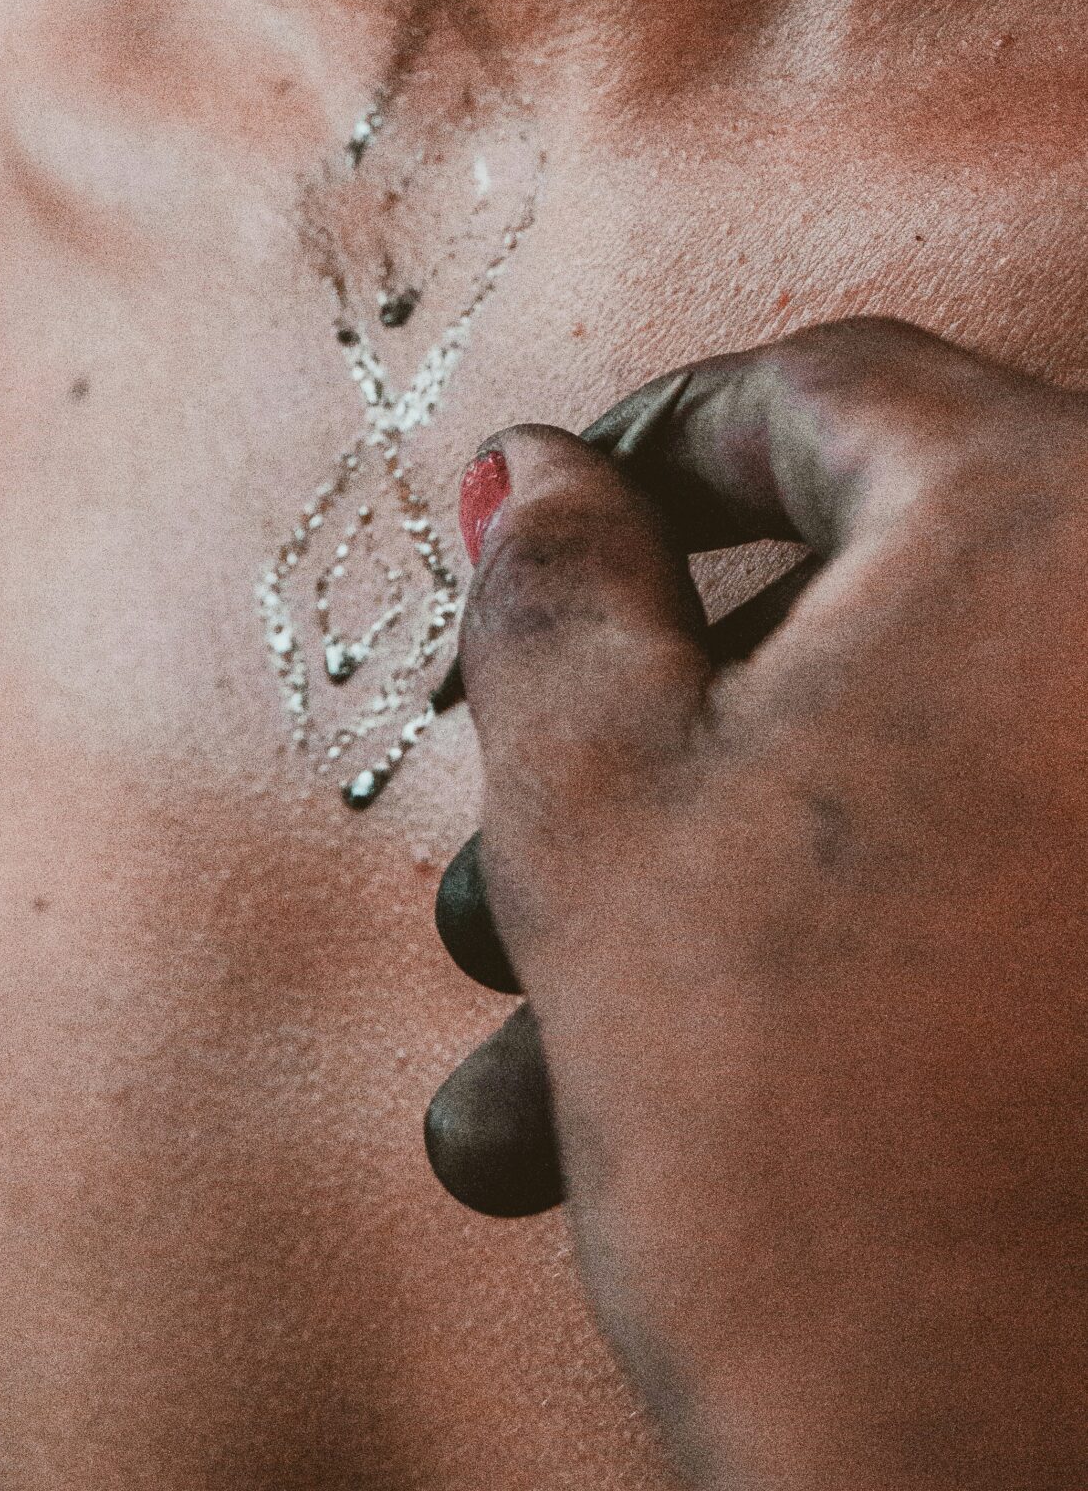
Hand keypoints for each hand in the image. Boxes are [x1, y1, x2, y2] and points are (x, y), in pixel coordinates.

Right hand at [426, 318, 1087, 1490]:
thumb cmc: (812, 1140)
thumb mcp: (603, 809)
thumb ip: (554, 589)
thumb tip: (540, 468)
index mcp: (1052, 528)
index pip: (817, 396)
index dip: (639, 457)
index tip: (528, 535)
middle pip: (861, 611)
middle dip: (646, 733)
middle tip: (502, 846)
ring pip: (914, 778)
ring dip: (715, 877)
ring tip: (529, 1050)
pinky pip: (1003, 883)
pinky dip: (854, 946)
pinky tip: (679, 1092)